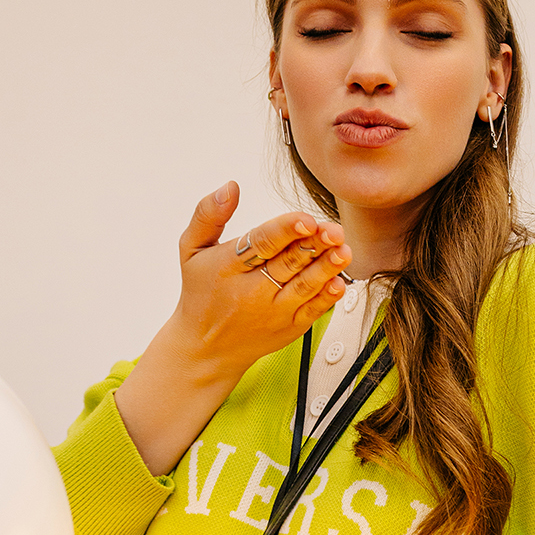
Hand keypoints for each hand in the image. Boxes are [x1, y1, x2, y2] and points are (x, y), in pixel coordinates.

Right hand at [115, 182, 352, 473]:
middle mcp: (250, 292)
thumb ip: (208, 215)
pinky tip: (340, 280)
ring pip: (304, 287)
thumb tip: (231, 187)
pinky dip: (327, 296)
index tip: (306, 220)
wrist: (206, 348)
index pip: (260, 245)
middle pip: (287, 264)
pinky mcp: (289, 328)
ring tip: (343, 250)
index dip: (285, 231)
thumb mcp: (191, 250)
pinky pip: (312, 310)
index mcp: (227, 268)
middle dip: (314, 245)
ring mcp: (272, 313)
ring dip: (326, 268)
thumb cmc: (201, 292)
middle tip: (333, 230)